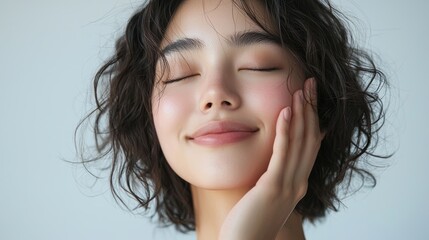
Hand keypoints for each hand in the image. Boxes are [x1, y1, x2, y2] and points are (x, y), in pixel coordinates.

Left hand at [219, 78, 323, 239]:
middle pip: (310, 139)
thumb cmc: (249, 222)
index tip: (311, 98)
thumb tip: (268, 161)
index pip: (310, 145)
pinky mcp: (273, 187)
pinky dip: (286, 131)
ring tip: (301, 89)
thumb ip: (270, 177)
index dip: (313, 119)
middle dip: (311, 109)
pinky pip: (282, 154)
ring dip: (302, 114)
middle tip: (311, 83)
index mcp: (297, 183)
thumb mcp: (264, 196)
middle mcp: (298, 183)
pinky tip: (285, 111)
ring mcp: (288, 185)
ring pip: (300, 143)